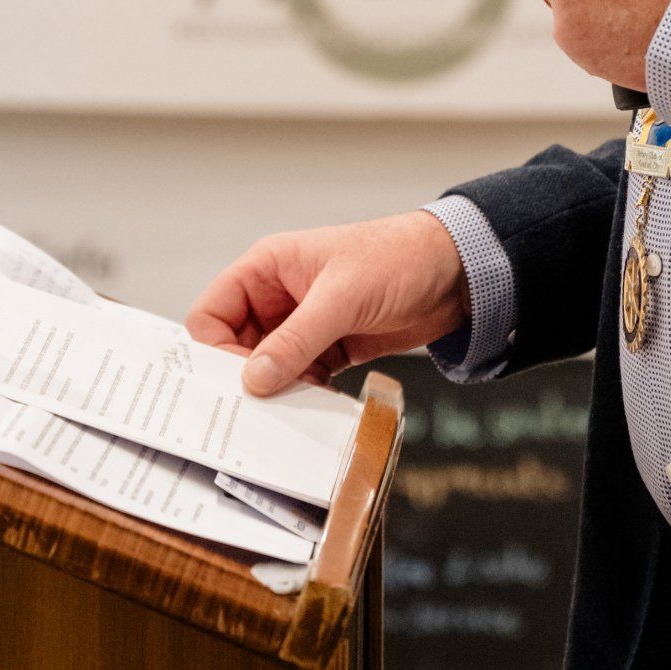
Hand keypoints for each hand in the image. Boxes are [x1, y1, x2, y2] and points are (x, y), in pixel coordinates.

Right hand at [187, 209, 469, 396]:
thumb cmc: (399, 257)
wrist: (457, 273)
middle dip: (244, 377)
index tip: (229, 381)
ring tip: (287, 412)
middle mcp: (279, 296)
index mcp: (268, 268)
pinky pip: (301, 378)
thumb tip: (255, 378)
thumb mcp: (342, 297)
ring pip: (270, 367)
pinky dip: (304, 395)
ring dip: (277, 390)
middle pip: (236, 346)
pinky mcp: (331, 347)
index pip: (213, 312)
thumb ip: (296, 339)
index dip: (213, 348)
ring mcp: (305, 324)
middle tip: (254, 409)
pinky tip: (314, 408)